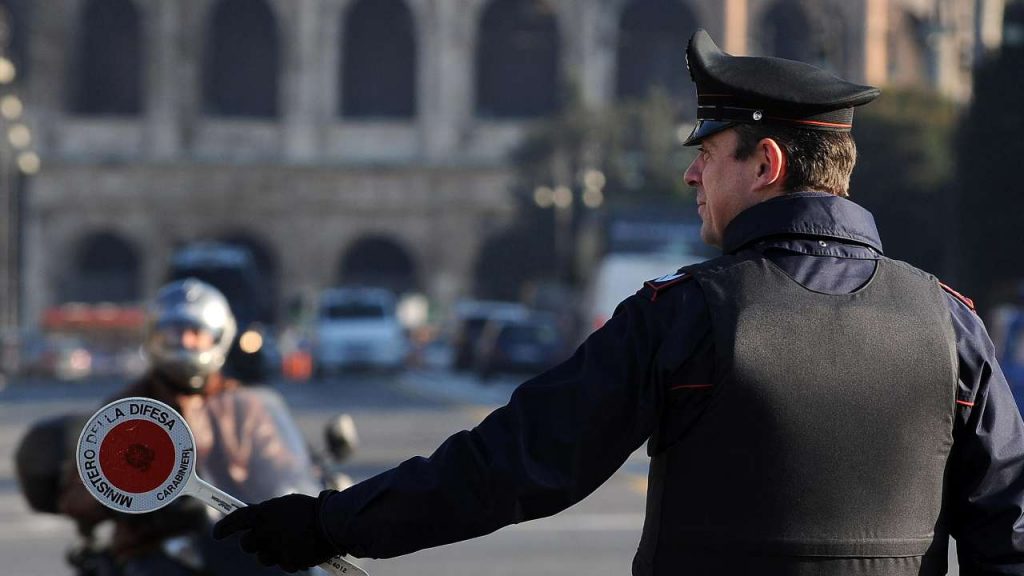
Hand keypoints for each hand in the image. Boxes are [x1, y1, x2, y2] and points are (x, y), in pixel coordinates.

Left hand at [213, 491, 340, 572]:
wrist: (333, 523)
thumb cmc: (311, 510)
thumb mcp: (286, 504)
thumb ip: (267, 513)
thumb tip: (250, 518)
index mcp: (264, 513)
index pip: (235, 520)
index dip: (224, 528)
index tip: (217, 534)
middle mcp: (266, 531)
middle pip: (247, 545)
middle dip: (253, 543)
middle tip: (264, 538)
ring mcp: (276, 549)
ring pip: (263, 557)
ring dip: (272, 552)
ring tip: (290, 541)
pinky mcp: (288, 562)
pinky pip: (282, 565)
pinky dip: (289, 559)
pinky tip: (301, 549)